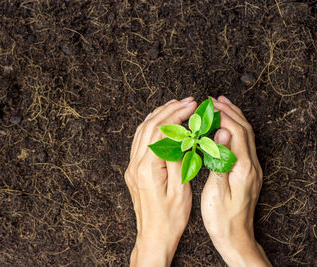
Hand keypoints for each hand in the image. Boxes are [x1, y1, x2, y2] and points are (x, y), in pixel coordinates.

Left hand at [125, 98, 196, 266]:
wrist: (153, 236)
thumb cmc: (170, 218)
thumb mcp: (181, 189)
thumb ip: (179, 160)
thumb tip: (182, 135)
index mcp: (147, 168)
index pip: (161, 131)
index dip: (177, 114)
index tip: (192, 105)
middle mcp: (135, 164)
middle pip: (149, 127)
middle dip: (169, 110)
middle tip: (186, 100)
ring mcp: (132, 167)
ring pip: (142, 132)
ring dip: (158, 116)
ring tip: (174, 104)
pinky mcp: (134, 170)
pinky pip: (139, 141)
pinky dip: (150, 128)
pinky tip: (160, 122)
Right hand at [201, 96, 270, 265]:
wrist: (236, 237)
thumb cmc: (221, 218)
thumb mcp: (216, 190)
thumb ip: (220, 159)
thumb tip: (223, 132)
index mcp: (243, 167)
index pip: (235, 131)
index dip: (223, 115)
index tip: (208, 104)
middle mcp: (251, 165)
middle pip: (244, 129)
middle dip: (230, 111)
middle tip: (213, 99)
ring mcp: (251, 168)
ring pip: (246, 135)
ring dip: (234, 118)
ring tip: (221, 106)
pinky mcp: (248, 172)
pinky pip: (244, 143)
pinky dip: (235, 130)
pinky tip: (225, 129)